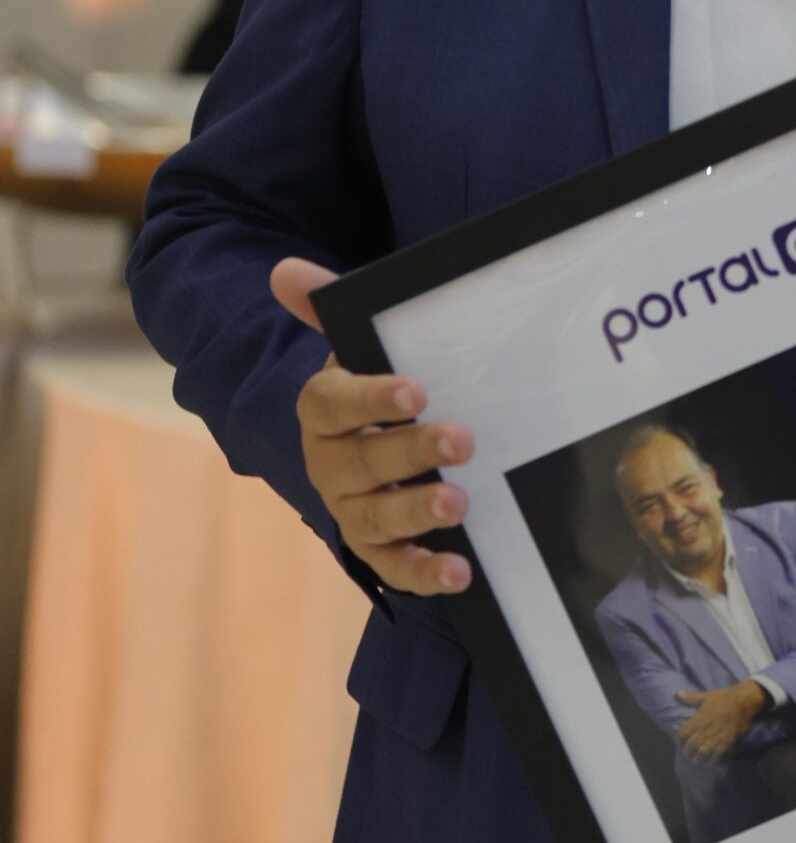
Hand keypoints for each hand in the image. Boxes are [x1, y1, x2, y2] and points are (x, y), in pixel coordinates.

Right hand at [271, 258, 471, 597]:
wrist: (369, 437)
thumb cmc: (373, 383)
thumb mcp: (357, 344)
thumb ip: (327, 307)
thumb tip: (286, 270)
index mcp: (322, 407)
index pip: (333, 403)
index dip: (371, 398)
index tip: (417, 390)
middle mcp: (327, 462)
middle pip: (360, 462)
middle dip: (411, 452)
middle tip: (463, 439)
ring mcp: (349, 508)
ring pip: (373, 518)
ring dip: (415, 512)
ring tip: (459, 502)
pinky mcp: (375, 548)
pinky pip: (391, 567)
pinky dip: (423, 572)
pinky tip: (460, 571)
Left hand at [675, 680, 767, 760]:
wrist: (742, 701)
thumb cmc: (723, 698)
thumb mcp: (705, 696)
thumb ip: (690, 698)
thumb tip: (676, 694)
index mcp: (698, 720)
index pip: (682, 733)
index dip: (679, 739)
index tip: (679, 741)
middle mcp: (705, 731)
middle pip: (691, 746)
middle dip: (687, 751)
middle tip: (687, 753)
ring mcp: (716, 737)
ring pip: (702, 753)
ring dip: (698, 758)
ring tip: (696, 760)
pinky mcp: (727, 742)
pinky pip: (718, 755)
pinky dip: (713, 761)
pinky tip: (710, 762)